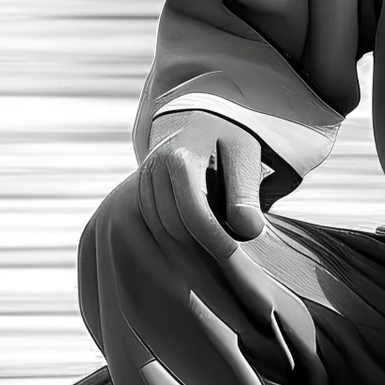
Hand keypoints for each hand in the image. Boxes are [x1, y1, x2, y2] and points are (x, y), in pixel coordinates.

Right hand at [137, 111, 268, 262]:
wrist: (198, 120)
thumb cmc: (227, 138)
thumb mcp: (244, 155)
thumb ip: (245, 192)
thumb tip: (248, 230)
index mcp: (179, 158)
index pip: (194, 214)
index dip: (215, 240)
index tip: (234, 254)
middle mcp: (153, 170)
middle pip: (173, 228)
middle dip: (199, 249)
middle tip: (226, 264)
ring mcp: (141, 183)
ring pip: (160, 233)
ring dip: (185, 250)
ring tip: (212, 257)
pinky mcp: (137, 194)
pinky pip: (152, 229)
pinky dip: (173, 244)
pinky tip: (195, 250)